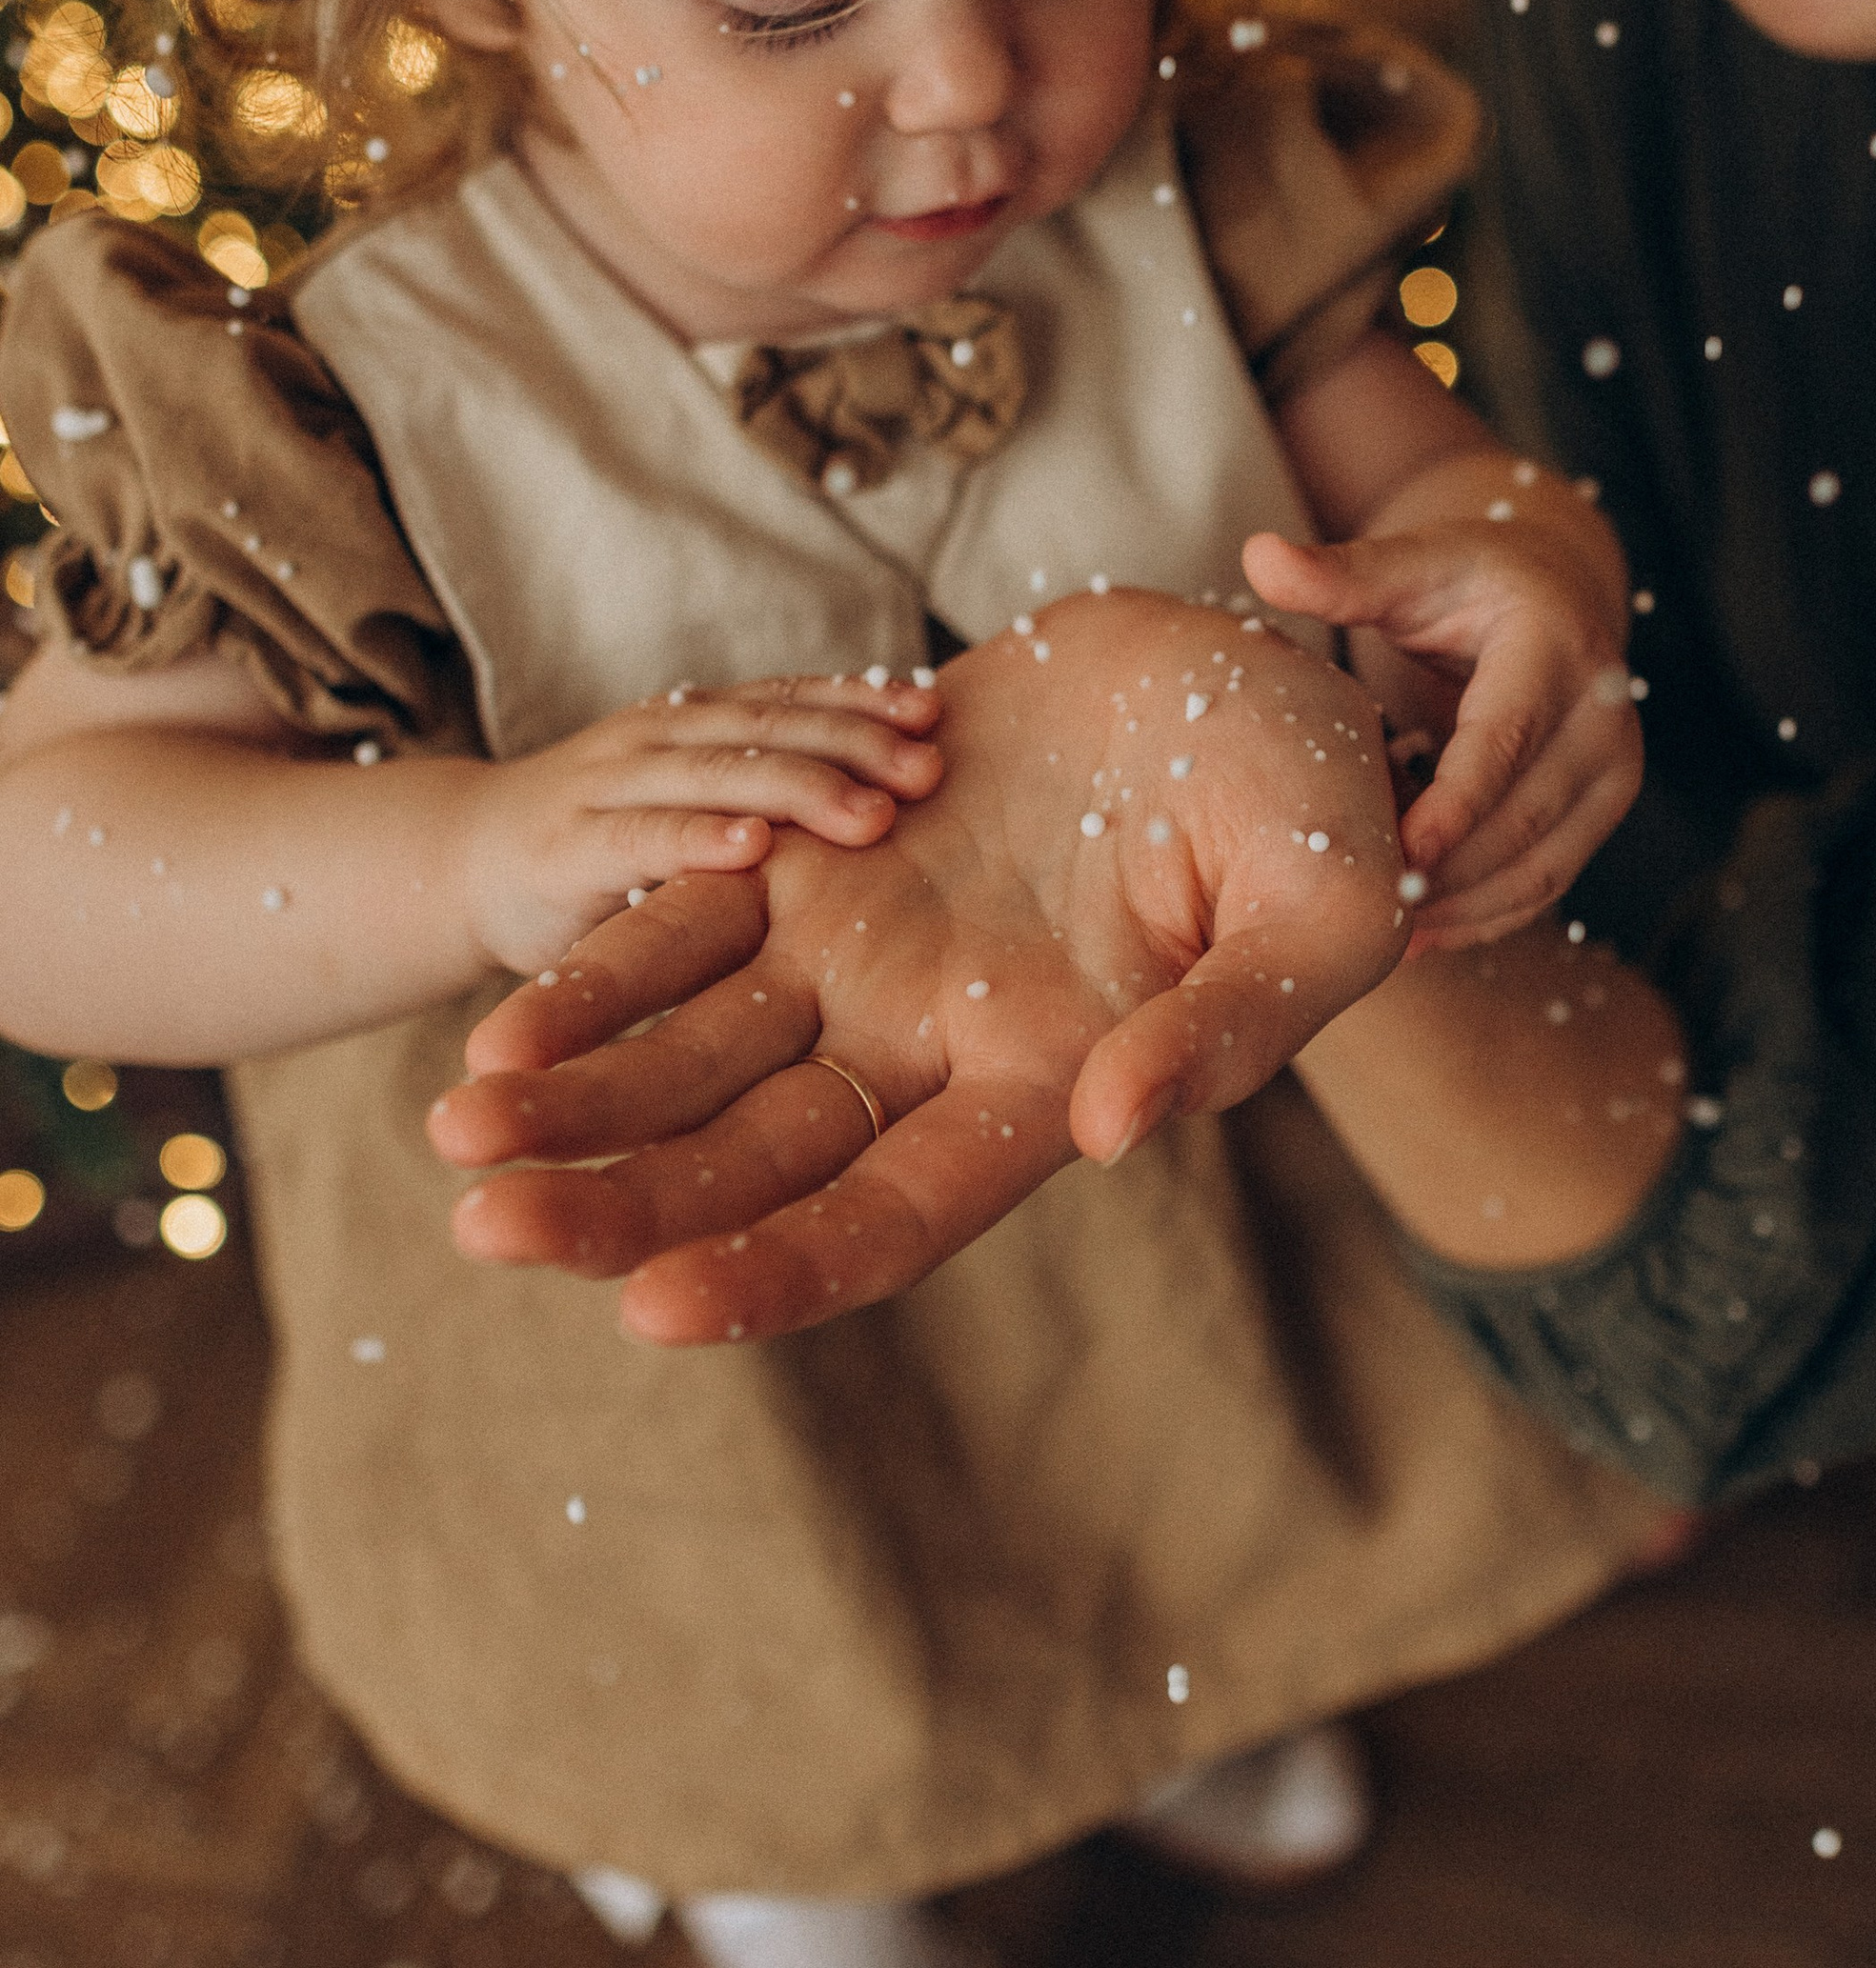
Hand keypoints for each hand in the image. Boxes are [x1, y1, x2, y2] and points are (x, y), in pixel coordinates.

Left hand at [428, 592, 1407, 1342]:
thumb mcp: (1327, 911)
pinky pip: (690, 917)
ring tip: (456, 1131)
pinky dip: (604, 972)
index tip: (649, 1310)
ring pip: (694, 1054)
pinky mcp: (824, 847)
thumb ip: (1233, 1027)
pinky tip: (504, 1027)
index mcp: (1042, 1086)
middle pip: (750, 1161)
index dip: (773, 1271)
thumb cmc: (1328, 798)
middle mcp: (933, 1044)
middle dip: (616, 1204)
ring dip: (577, 1098)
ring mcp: (867, 947)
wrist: (1253, 657)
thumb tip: (1108, 1130)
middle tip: (480, 1224)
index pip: (887, 1217)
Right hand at [458, 669, 942, 979]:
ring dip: (800, 788)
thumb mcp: (690, 803)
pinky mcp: (568, 846)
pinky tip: (754, 848)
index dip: (864, 701)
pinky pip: (642, 836)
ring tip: (873, 812)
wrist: (462, 862)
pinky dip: (698, 837)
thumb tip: (895, 799)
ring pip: (718, 772)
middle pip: (771, 728)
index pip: (791, 698)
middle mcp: (658, 735)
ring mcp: (610, 784)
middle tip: (933, 767)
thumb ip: (764, 793)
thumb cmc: (604, 840)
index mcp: (696, 720)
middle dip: (857, 743)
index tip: (938, 714)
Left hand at [1241, 470, 1637, 950]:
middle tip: (1364, 910)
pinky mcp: (1601, 812)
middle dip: (1447, 873)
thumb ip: (1339, 574)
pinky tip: (1416, 939)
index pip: (1506, 741)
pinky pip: (1545, 884)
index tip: (1404, 858)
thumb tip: (1258, 554)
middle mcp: (1603, 716)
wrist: (1554, 594)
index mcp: (1556, 650)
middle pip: (1524, 819)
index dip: (1458, 806)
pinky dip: (1482, 918)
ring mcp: (1612, 771)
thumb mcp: (1410, 564)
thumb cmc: (1466, 580)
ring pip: (1540, 868)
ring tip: (1379, 934)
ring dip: (1461, 908)